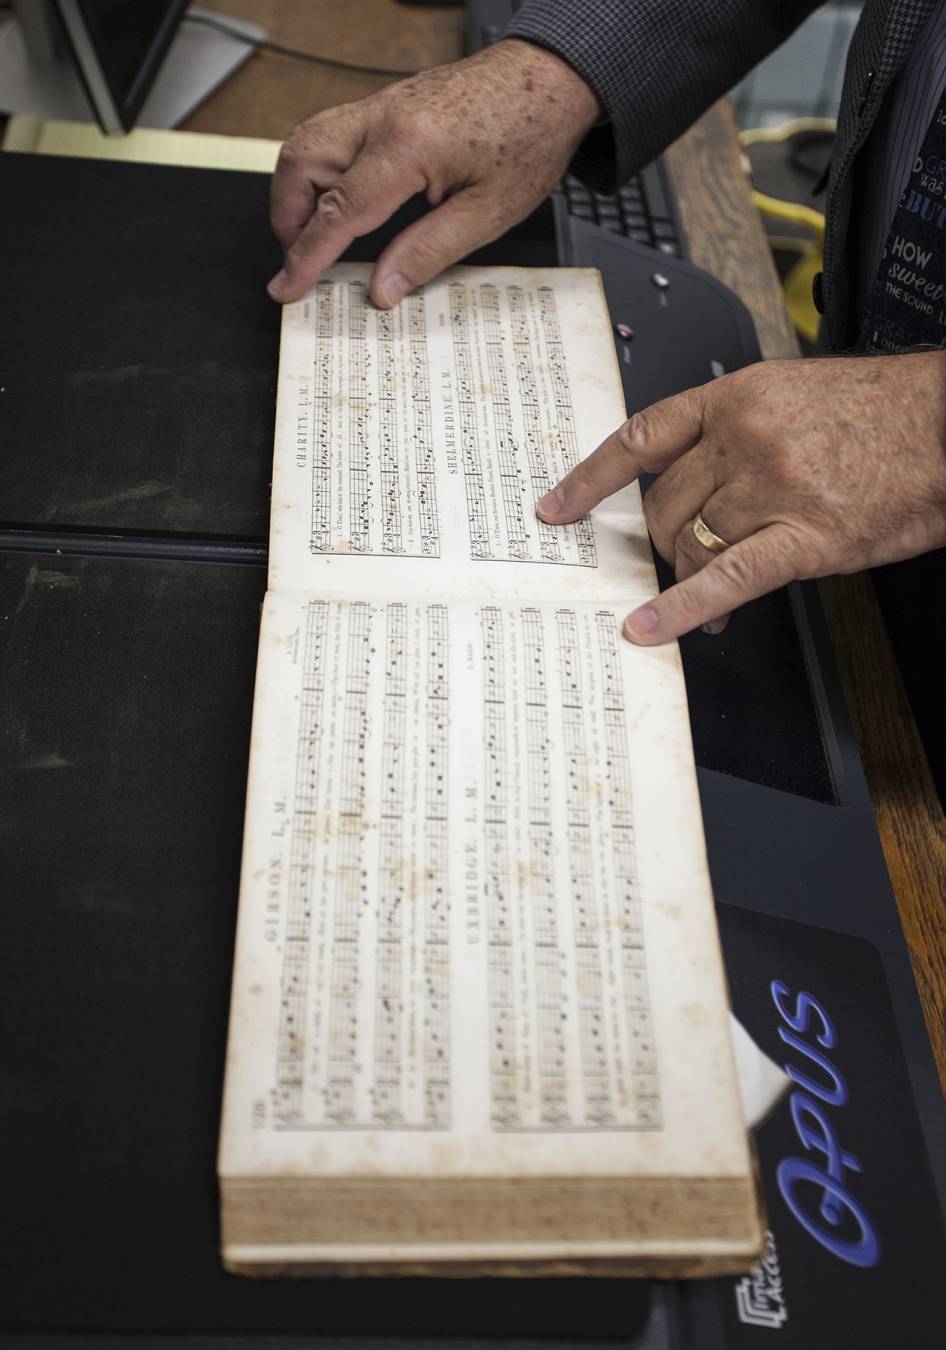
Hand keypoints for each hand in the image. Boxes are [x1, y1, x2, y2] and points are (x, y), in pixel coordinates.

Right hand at [267, 39, 599, 306]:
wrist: (550, 79)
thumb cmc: (530, 137)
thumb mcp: (488, 213)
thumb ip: (428, 253)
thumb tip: (383, 288)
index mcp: (407, 146)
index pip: (338, 211)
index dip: (307, 256)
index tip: (287, 286)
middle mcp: (382, 117)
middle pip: (300, 163)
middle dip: (287, 217)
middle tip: (300, 261)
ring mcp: (381, 105)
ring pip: (307, 142)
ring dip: (298, 191)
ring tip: (315, 236)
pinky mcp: (387, 105)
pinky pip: (332, 135)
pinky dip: (320, 171)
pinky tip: (340, 200)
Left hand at [536, 352, 945, 643]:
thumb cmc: (884, 413)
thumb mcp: (794, 396)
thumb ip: (736, 430)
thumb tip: (692, 480)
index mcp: (737, 397)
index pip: (642, 437)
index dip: (592, 478)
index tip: (557, 507)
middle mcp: (745, 438)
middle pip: (663, 504)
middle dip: (662, 540)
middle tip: (678, 558)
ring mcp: (773, 488)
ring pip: (691, 543)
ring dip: (688, 574)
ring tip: (706, 596)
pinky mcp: (805, 538)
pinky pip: (726, 579)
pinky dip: (683, 609)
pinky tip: (652, 627)